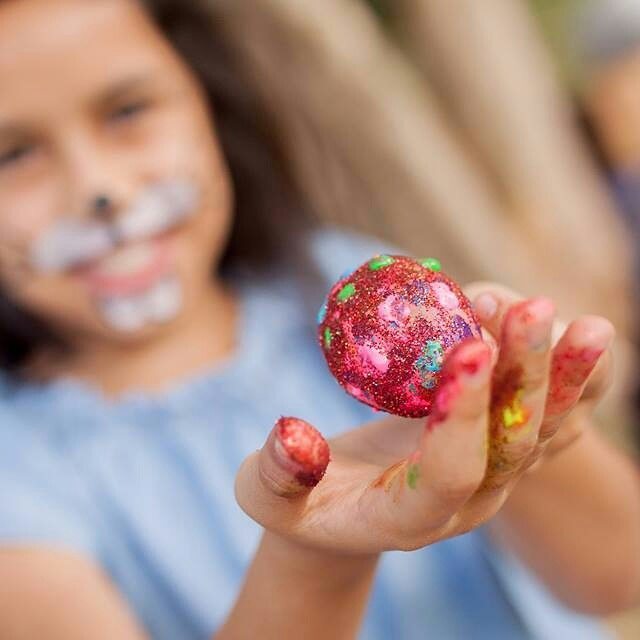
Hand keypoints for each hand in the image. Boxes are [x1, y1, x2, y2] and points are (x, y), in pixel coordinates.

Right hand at [235, 290, 612, 555]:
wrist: (339, 516)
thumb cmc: (297, 503)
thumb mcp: (266, 494)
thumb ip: (279, 471)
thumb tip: (293, 437)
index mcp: (404, 516)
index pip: (448, 473)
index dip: (461, 415)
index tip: (467, 346)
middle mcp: (462, 504)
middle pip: (509, 447)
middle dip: (524, 377)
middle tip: (534, 308)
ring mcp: (486, 481)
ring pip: (539, 432)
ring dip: (562, 377)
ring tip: (587, 324)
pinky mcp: (492, 455)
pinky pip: (539, 420)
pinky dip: (560, 380)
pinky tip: (575, 337)